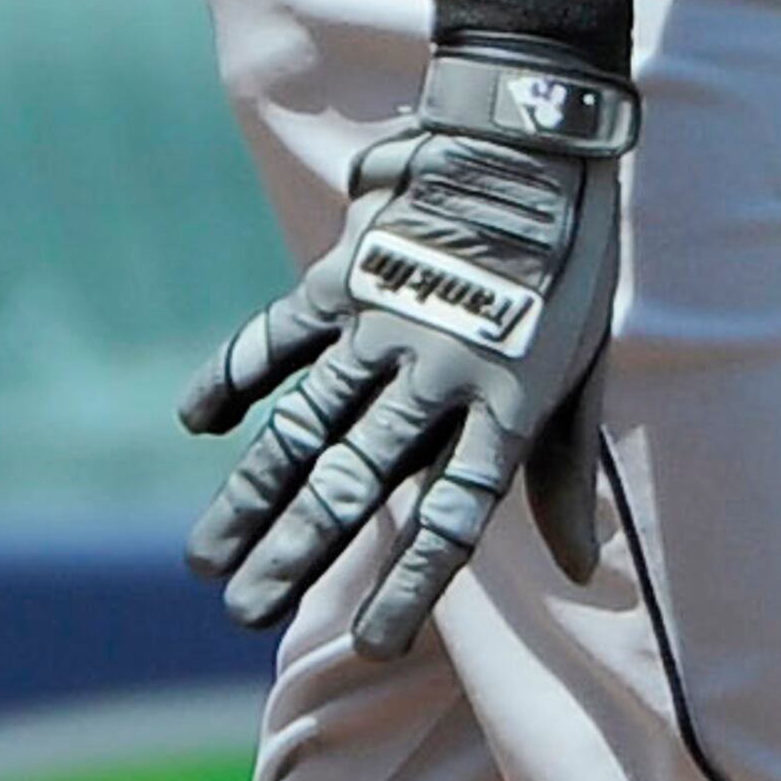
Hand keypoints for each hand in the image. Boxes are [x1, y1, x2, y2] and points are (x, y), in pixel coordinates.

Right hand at [184, 46, 634, 653]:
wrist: (535, 135)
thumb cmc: (571, 265)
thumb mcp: (583, 370)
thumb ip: (560, 469)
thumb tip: (579, 569)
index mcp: (507, 402)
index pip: (455, 514)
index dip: (414, 581)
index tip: (374, 645)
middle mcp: (439, 371)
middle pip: (355, 480)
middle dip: (296, 553)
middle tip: (242, 614)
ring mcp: (385, 321)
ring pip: (305, 425)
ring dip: (251, 495)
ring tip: (205, 558)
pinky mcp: (346, 272)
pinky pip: (280, 333)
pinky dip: (236, 373)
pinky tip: (197, 421)